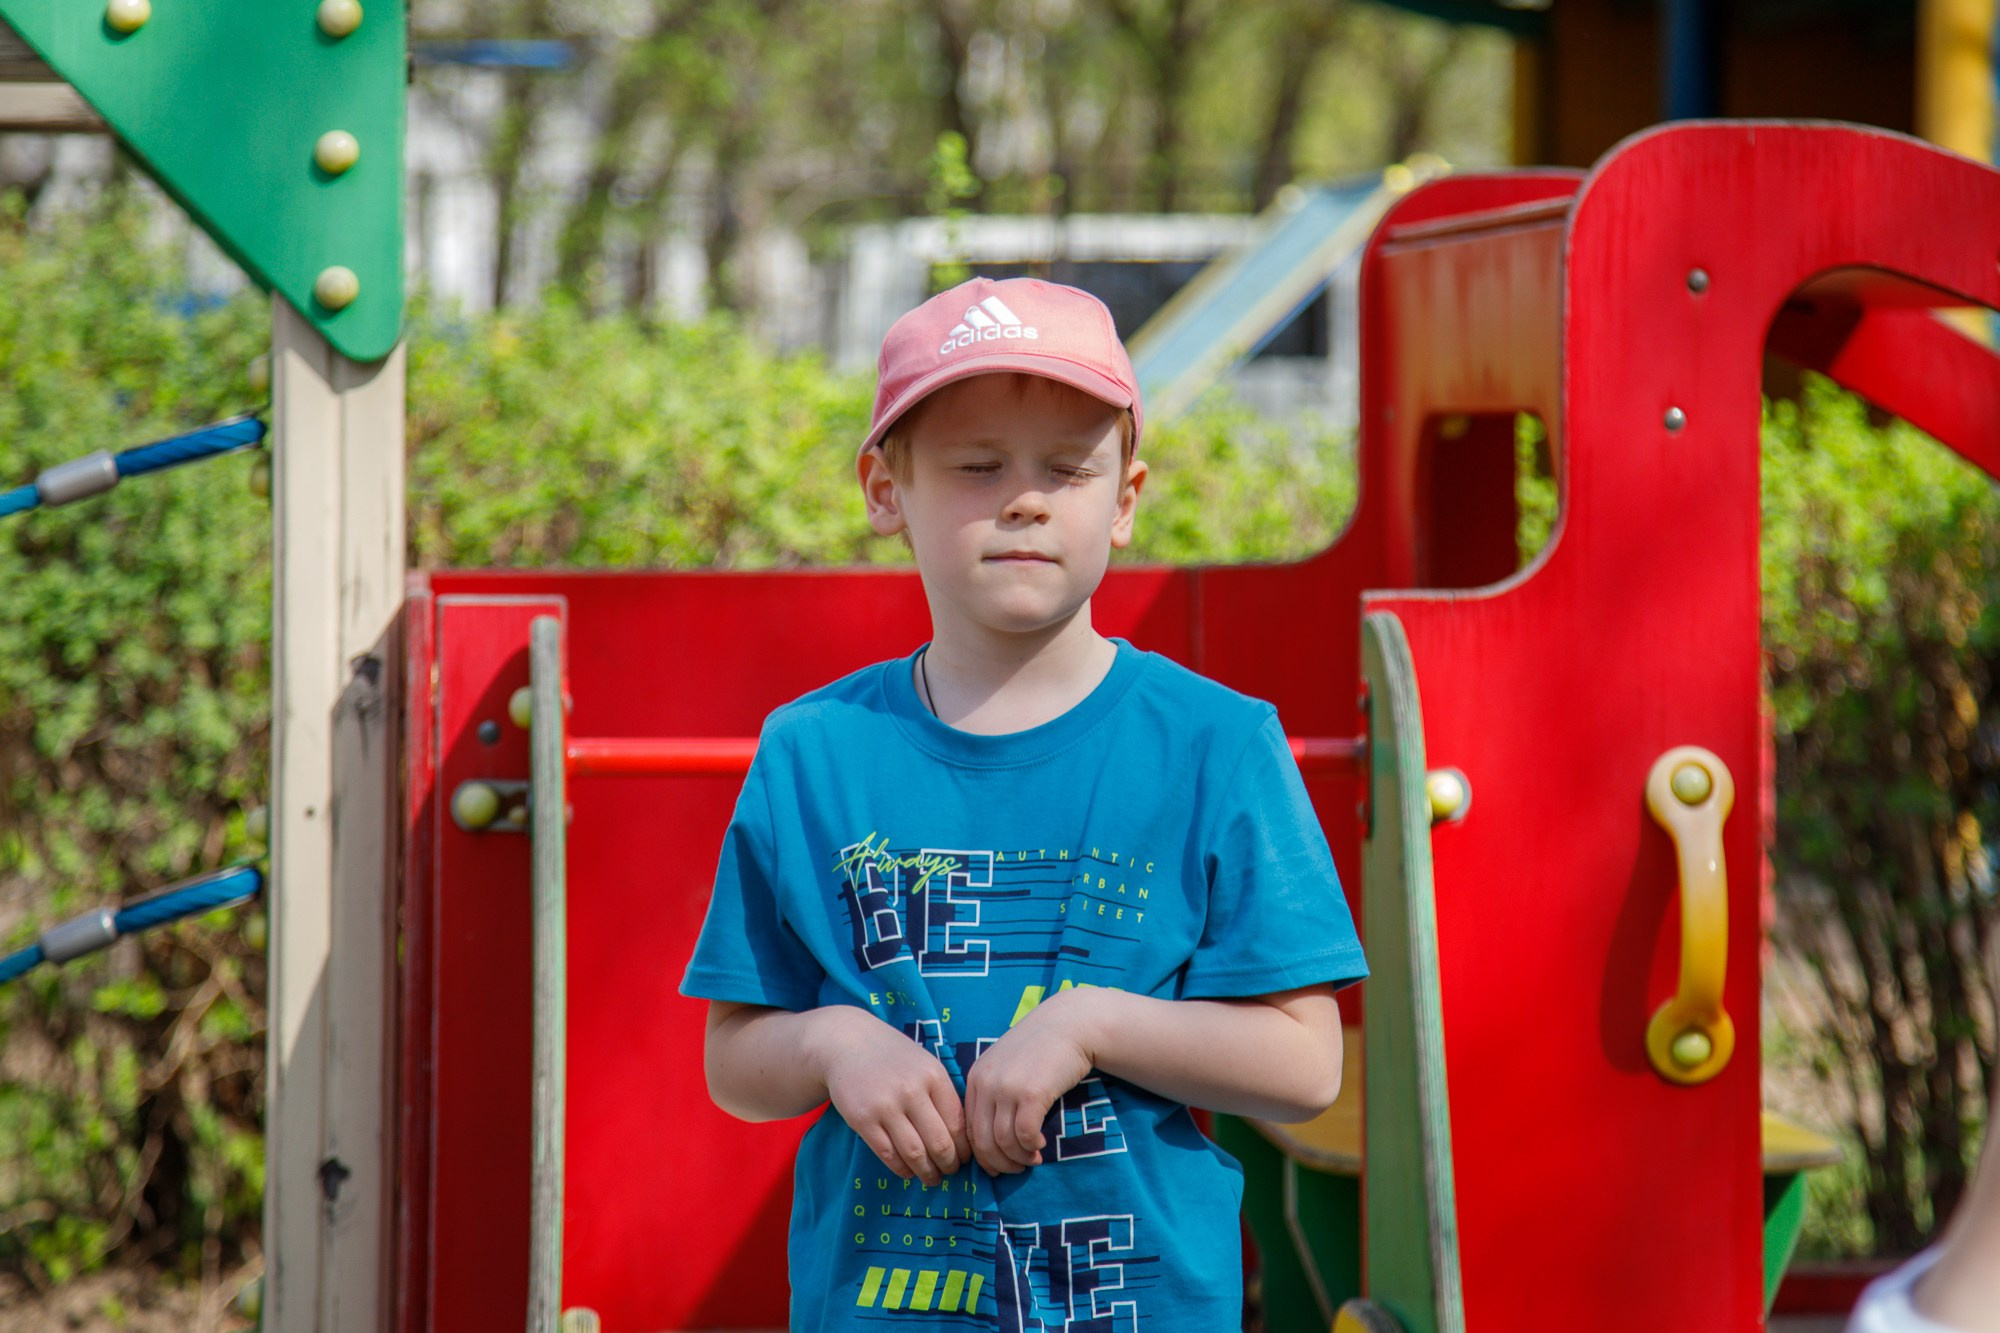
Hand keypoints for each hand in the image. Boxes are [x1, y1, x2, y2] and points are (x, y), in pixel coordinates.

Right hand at [819, 1009, 968, 1186]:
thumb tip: (965, 1138)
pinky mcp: (863, 1119)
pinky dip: (902, 1169)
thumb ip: (943, 1095)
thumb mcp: (925, 1065)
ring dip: (927, 1172)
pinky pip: (888, 1154)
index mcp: (934, 1076)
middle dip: (949, 1165)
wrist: (848, 1044)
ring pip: (915, 1153)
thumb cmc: (894, 1058)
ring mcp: (886, 1105)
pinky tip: (908, 1171)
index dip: (964, 1148)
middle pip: (939, 1143)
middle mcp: (912, 1090)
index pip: (958, 1124)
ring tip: (932, 1178)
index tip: (965, 1158)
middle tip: (950, 1172)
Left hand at [962, 989, 1095, 1174]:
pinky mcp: (1032, 1093)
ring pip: (1004, 1142)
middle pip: (982, 1141)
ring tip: (1032, 1159)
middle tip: (1016, 1170)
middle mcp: (986, 1083)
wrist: (1070, 1024)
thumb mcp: (1006, 1066)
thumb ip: (994, 1094)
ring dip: (1019, 1158)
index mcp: (975, 1078)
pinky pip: (1025, 1135)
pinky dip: (1032, 1148)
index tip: (997, 1165)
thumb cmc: (1041, 1048)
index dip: (982, 1154)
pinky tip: (1040, 1146)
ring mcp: (1007, 1087)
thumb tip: (992, 1139)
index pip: (968, 1129)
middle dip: (998, 1163)